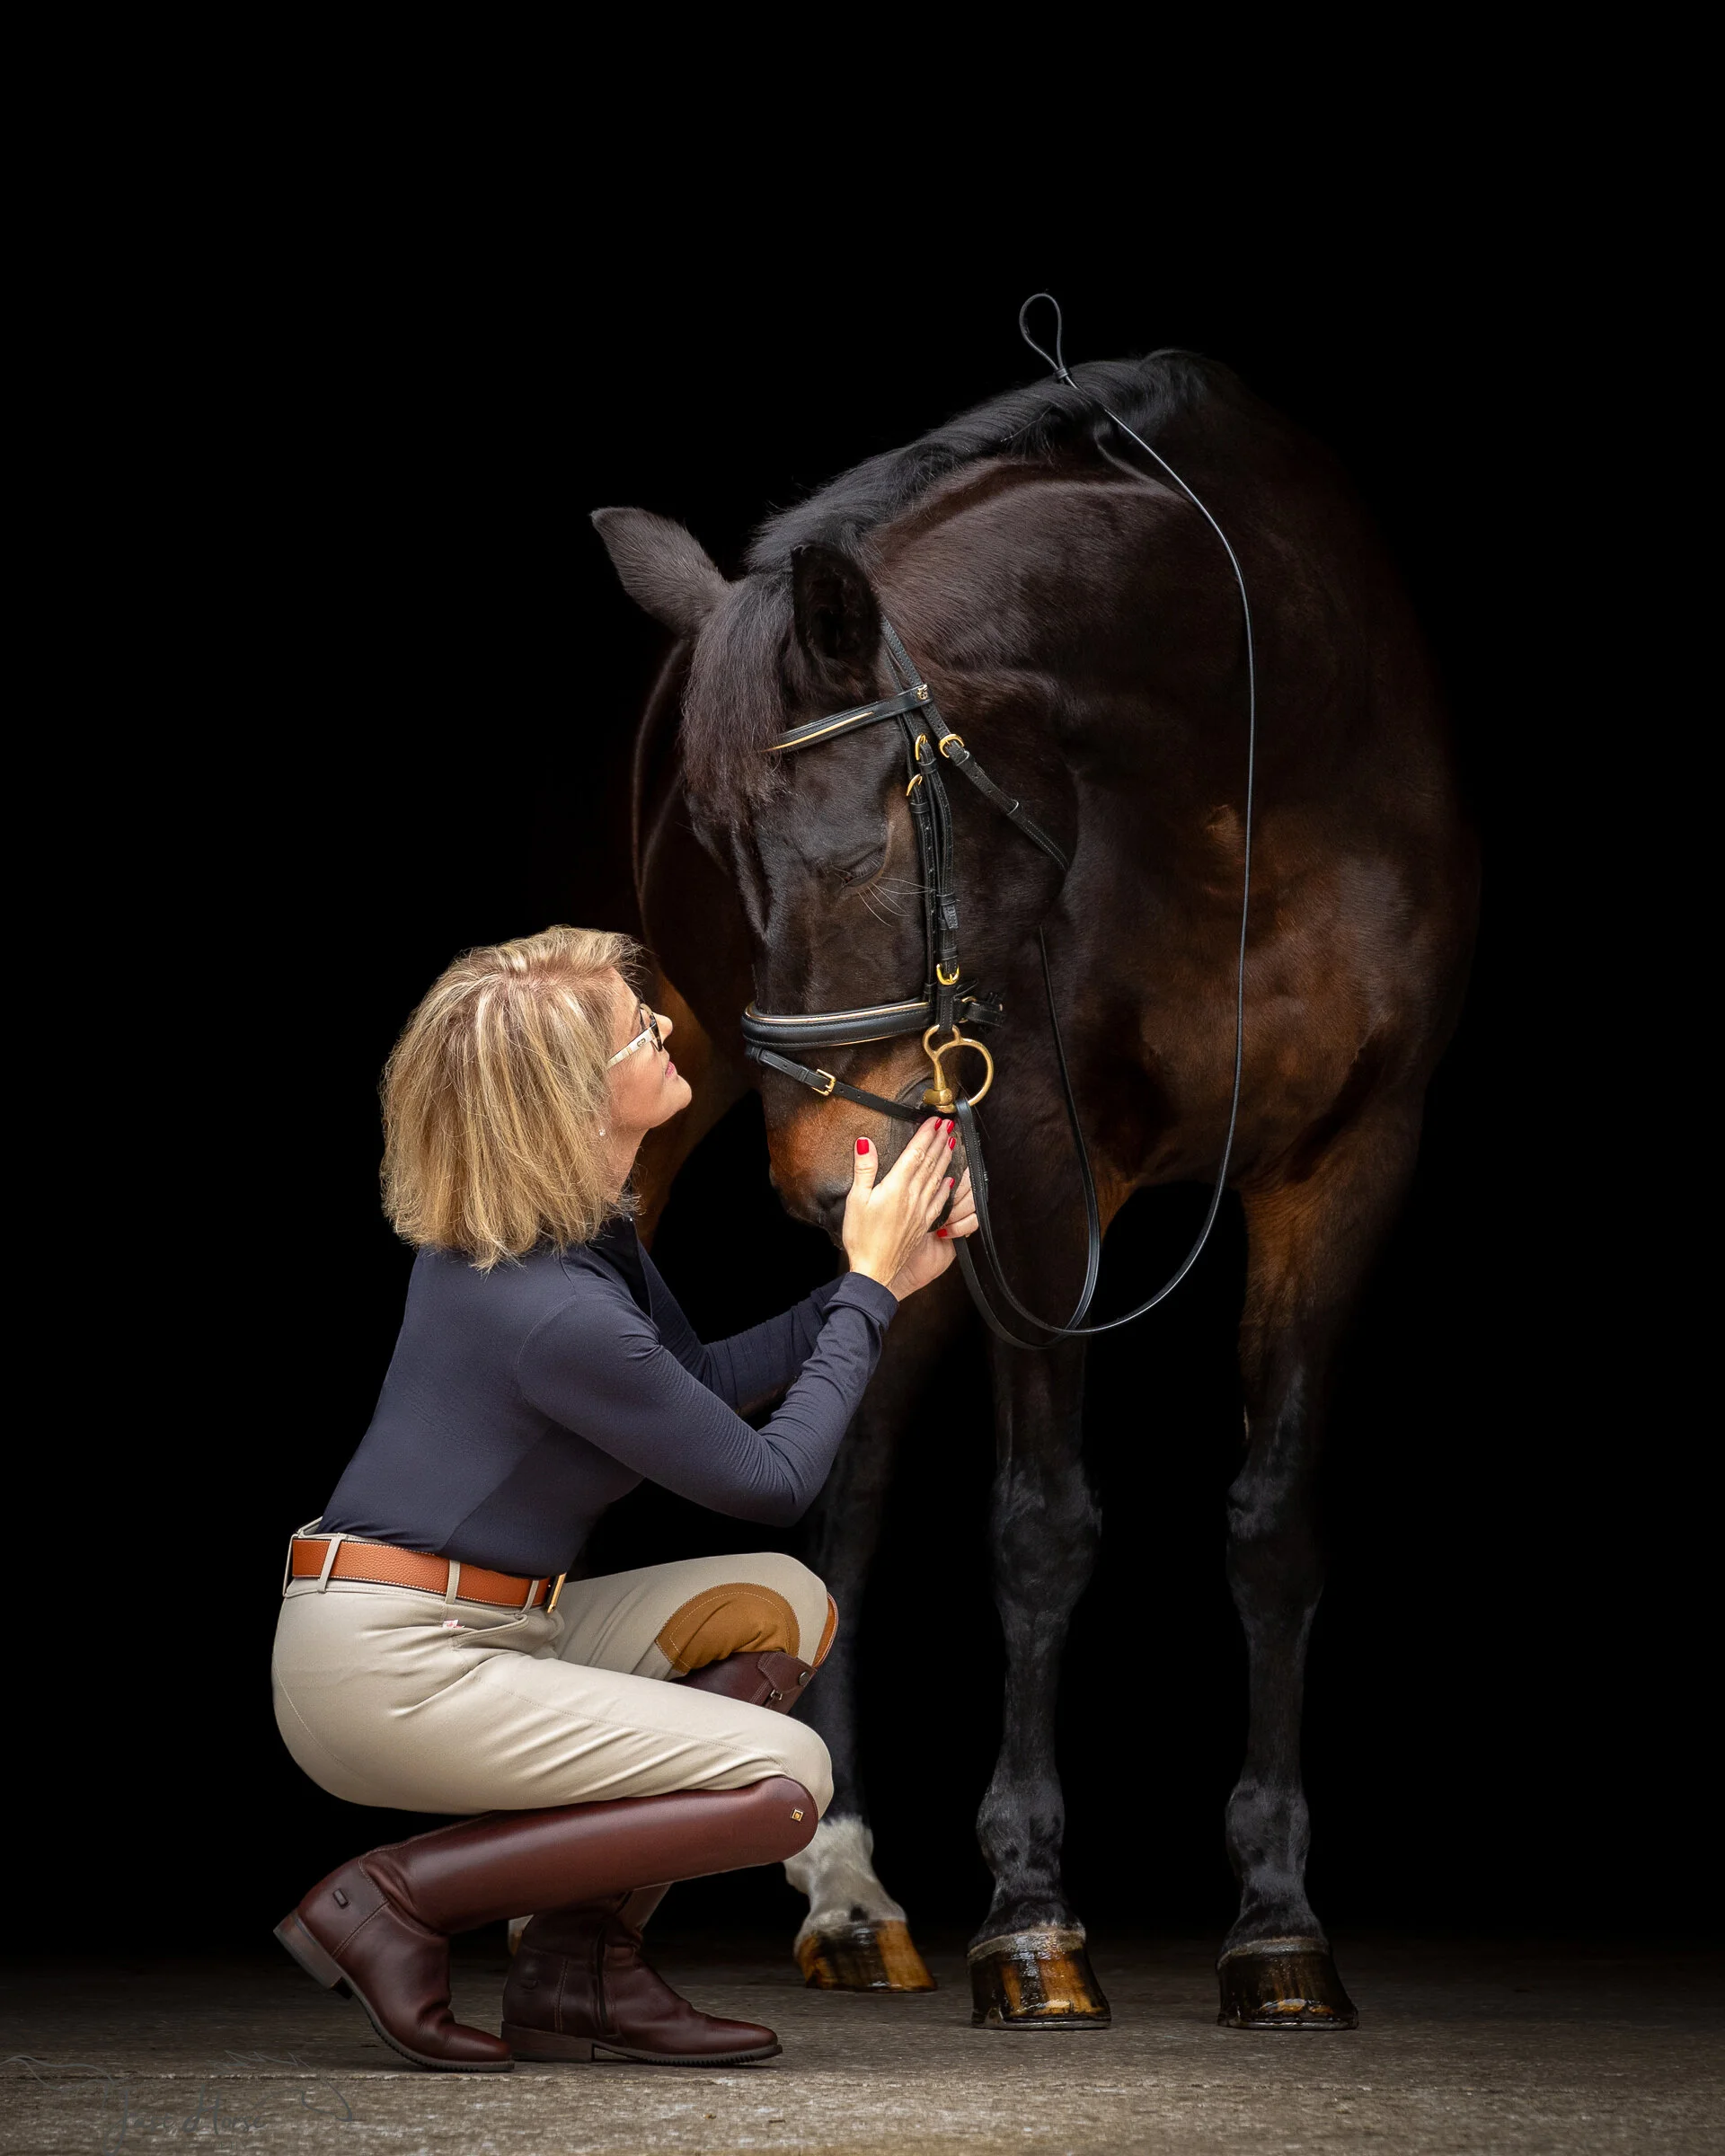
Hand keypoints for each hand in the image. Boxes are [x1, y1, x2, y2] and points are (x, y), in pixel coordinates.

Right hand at [841, 1119, 961, 1294]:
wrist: (875, 1271)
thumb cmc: (861, 1237)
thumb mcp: (856, 1200)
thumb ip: (864, 1170)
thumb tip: (864, 1143)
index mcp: (896, 1188)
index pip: (915, 1154)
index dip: (926, 1135)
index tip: (934, 1120)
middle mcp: (913, 1197)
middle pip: (930, 1163)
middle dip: (940, 1141)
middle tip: (949, 1125)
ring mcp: (921, 1211)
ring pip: (937, 1179)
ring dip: (946, 1159)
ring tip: (952, 1143)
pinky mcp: (923, 1224)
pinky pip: (939, 1201)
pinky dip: (946, 1187)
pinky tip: (950, 1180)